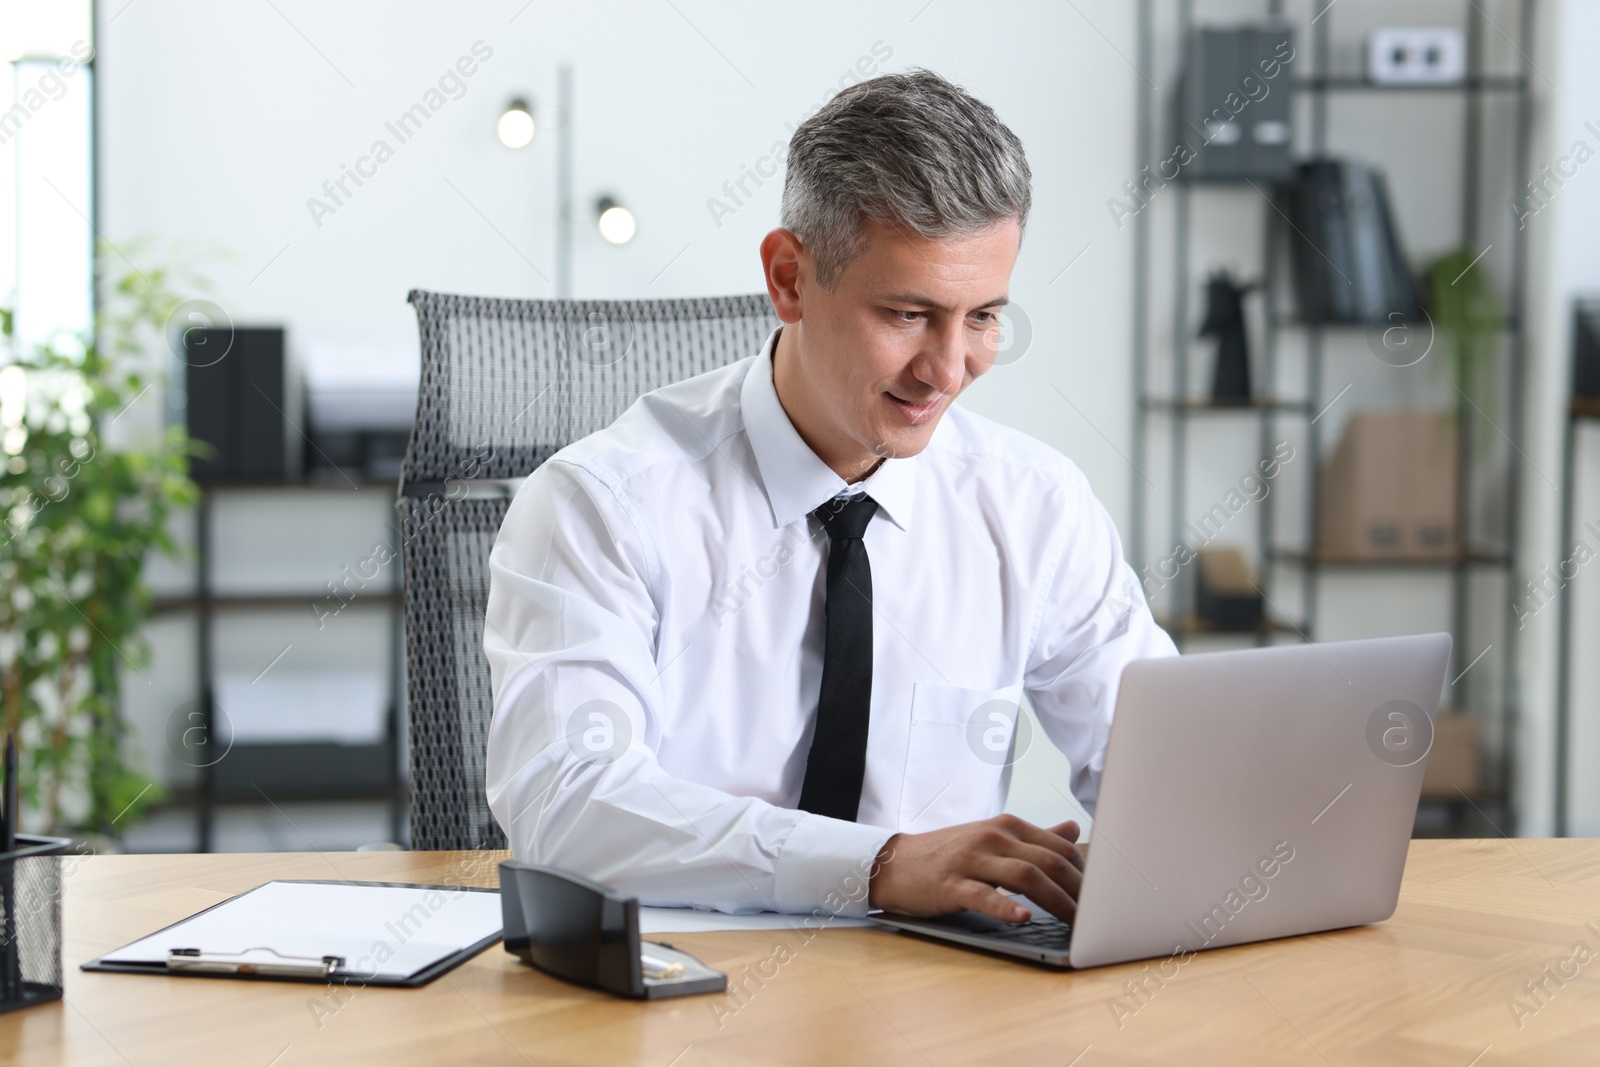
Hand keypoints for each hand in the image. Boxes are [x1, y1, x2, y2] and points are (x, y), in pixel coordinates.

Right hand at [868, 814, 1085, 923]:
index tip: (1102, 895)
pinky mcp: (951, 883)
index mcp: (1007, 827)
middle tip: (1098, 915)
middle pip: (1047, 861)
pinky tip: (1024, 919)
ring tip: (1075, 922)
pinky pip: (983, 895)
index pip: (1058, 846)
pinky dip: (1006, 907)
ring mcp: (971, 859)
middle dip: (1078, 890)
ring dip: (1055, 901)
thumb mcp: (993, 839)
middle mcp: (993, 837)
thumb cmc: (949, 854)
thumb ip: (1035, 837)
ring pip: (1024, 876)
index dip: (1084, 872)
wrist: (895, 863)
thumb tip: (1073, 827)